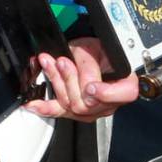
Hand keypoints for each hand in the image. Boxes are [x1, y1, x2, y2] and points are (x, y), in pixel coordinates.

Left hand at [25, 38, 139, 121]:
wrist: (85, 52)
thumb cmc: (93, 50)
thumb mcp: (92, 49)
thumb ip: (90, 68)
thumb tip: (89, 87)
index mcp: (124, 82)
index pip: (125, 94)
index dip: (107, 93)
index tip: (91, 86)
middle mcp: (111, 101)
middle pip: (89, 104)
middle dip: (71, 80)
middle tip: (62, 62)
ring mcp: (93, 109)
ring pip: (71, 105)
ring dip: (57, 82)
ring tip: (49, 64)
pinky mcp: (75, 110)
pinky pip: (60, 111)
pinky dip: (45, 106)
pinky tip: (35, 105)